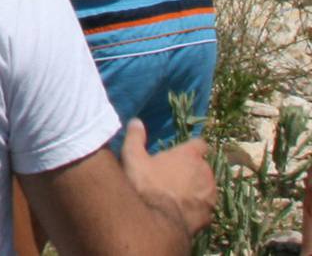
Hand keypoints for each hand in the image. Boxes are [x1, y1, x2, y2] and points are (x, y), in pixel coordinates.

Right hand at [120, 119, 215, 237]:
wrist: (158, 220)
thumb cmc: (146, 184)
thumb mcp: (133, 157)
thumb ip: (135, 137)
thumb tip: (136, 121)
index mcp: (189, 155)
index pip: (200, 144)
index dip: (192, 147)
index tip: (183, 152)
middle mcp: (205, 172)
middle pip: (203, 166)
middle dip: (192, 169)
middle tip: (174, 176)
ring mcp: (210, 194)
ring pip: (207, 186)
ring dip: (197, 188)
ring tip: (179, 195)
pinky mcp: (210, 213)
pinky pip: (206, 206)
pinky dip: (198, 206)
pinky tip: (183, 210)